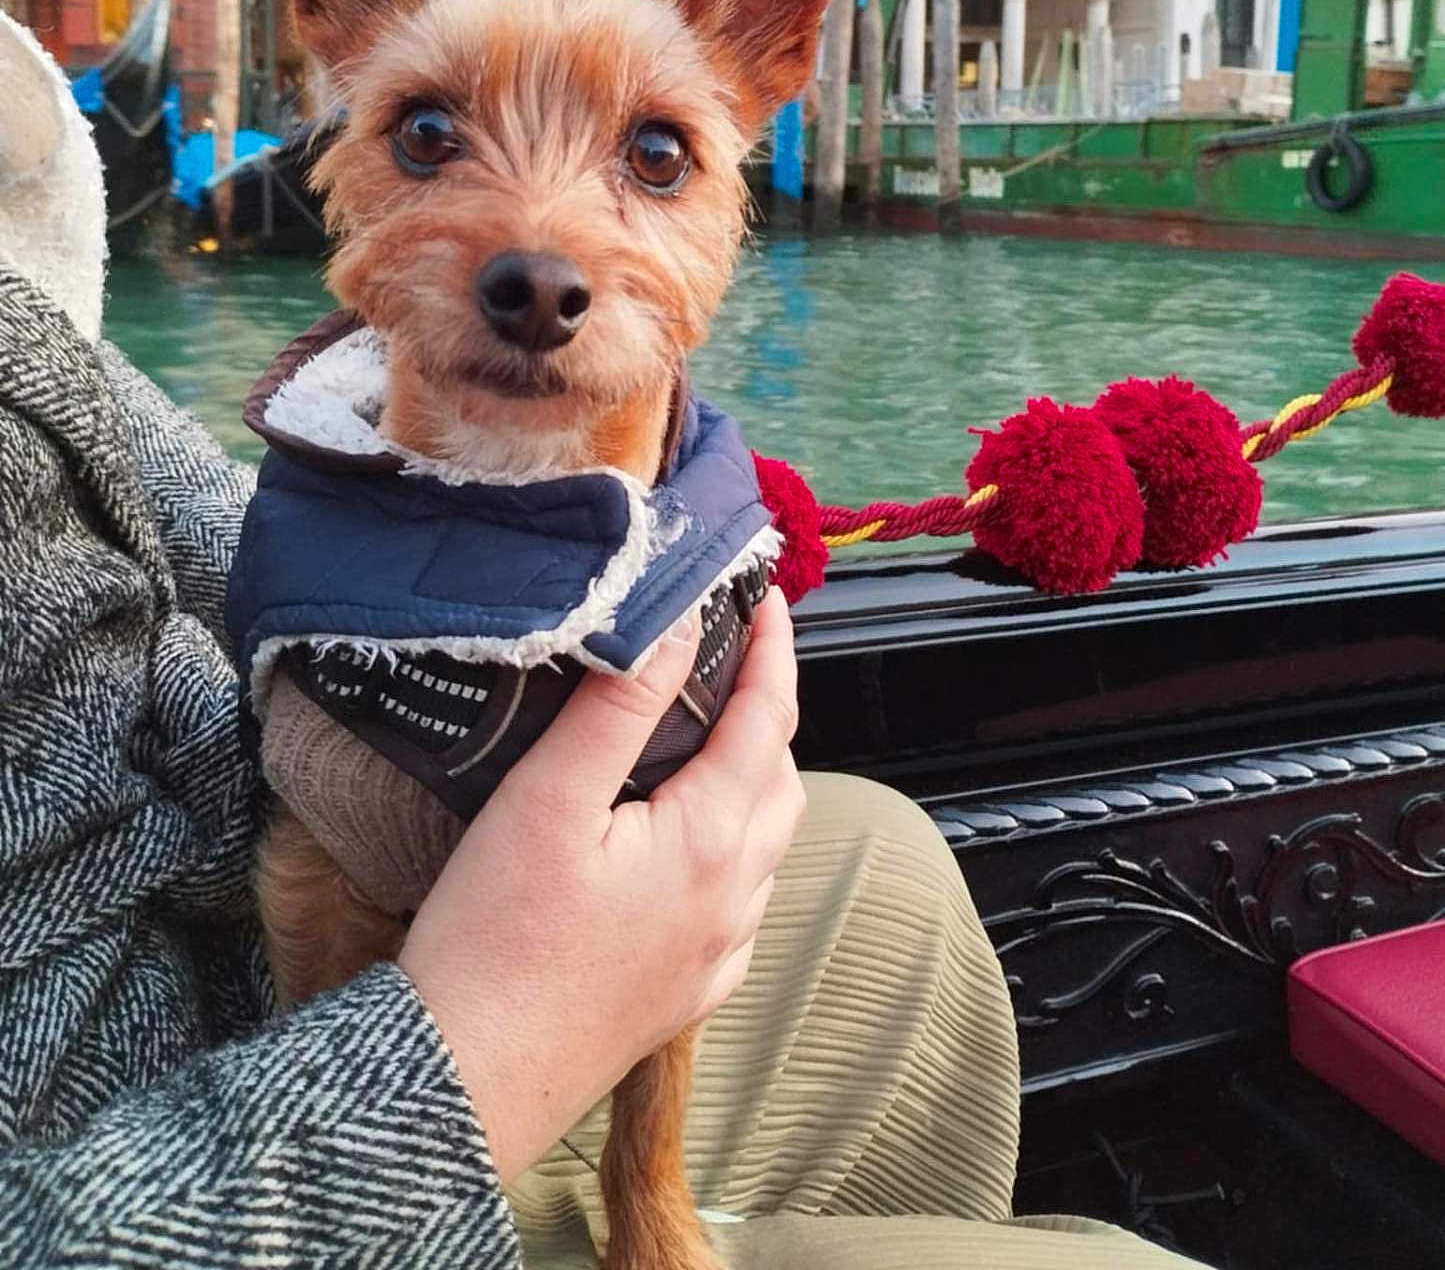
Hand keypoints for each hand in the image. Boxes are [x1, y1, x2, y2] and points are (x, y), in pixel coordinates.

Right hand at [398, 586, 805, 1183]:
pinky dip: (732, 855)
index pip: (769, 719)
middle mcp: (732, 901)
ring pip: (765, 847)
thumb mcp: (548, 798)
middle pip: (780, 782)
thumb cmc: (494, 938)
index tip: (764, 597)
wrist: (462, 1081)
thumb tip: (678, 623)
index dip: (773, 650)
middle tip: (727, 662)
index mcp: (711, 842)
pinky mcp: (684, 999)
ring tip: (705, 741)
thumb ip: (619, 705)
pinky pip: (739, 909)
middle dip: (767, 713)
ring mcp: (714, 957)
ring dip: (752, 783)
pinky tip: (685, 849)